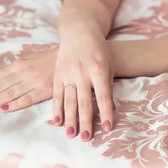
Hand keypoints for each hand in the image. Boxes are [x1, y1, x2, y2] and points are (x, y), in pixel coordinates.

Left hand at [0, 47, 57, 114]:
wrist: (68, 56)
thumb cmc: (46, 60)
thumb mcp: (28, 60)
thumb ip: (14, 71)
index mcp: (18, 64)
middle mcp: (23, 72)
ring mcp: (34, 81)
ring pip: (9, 93)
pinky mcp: (44, 89)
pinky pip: (27, 98)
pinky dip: (15, 104)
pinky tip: (5, 109)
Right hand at [53, 22, 114, 140]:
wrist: (80, 30)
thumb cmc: (98, 48)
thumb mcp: (108, 63)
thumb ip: (108, 84)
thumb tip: (111, 108)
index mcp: (99, 69)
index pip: (104, 96)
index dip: (106, 112)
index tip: (108, 127)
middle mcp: (83, 72)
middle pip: (85, 101)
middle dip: (86, 121)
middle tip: (87, 137)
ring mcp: (68, 73)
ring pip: (69, 100)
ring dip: (70, 119)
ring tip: (71, 134)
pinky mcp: (58, 74)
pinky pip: (57, 94)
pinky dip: (56, 108)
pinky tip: (57, 121)